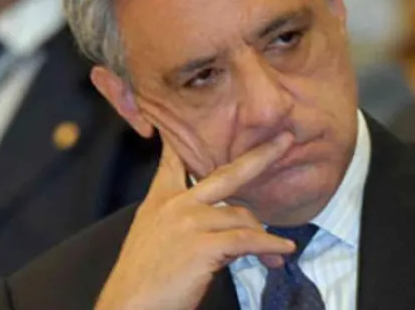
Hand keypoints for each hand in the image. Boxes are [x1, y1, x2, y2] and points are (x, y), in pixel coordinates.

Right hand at [94, 134, 295, 309]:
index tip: (192, 123)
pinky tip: (281, 251)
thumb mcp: (151, 238)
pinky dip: (269, 246)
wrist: (129, 306)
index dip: (183, 141)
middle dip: (261, 155)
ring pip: (242, 217)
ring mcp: (190, 221)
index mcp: (160, 201)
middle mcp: (176, 204)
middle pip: (227, 173)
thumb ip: (180, 221)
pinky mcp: (204, 245)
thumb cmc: (141, 281)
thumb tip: (222, 225)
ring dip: (262, 236)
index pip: (173, 162)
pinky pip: (247, 241)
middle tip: (285, 141)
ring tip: (275, 254)